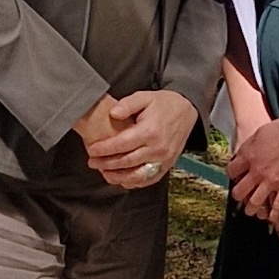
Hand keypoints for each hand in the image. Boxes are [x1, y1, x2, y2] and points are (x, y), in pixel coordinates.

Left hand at [82, 89, 200, 188]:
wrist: (187, 110)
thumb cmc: (164, 104)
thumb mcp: (144, 97)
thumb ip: (127, 104)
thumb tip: (112, 113)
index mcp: (150, 131)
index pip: (121, 145)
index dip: (104, 149)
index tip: (92, 150)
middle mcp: (157, 148)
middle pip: (126, 162)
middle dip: (106, 164)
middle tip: (92, 162)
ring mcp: (163, 159)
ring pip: (136, 175)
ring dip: (118, 177)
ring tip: (104, 173)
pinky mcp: (167, 165)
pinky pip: (149, 179)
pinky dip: (134, 182)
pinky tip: (122, 180)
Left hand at [224, 113, 278, 225]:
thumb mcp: (259, 134)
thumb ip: (249, 147)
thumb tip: (244, 155)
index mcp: (248, 156)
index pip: (231, 171)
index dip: (232, 175)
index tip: (235, 177)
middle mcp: (257, 171)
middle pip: (239, 191)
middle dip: (238, 196)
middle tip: (240, 197)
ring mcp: (271, 180)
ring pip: (255, 202)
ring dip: (252, 208)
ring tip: (252, 210)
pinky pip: (277, 205)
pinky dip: (273, 213)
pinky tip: (271, 218)